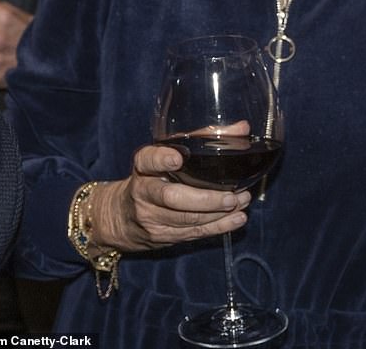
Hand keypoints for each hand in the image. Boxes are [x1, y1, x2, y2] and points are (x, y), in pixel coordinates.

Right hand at [90, 144, 251, 252]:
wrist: (124, 216)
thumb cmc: (156, 175)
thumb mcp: (170, 152)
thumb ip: (203, 137)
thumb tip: (242, 129)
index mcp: (144, 167)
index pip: (148, 161)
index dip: (161, 160)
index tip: (177, 159)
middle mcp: (144, 193)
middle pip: (172, 198)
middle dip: (205, 199)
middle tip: (231, 196)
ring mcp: (152, 218)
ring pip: (186, 220)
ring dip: (218, 214)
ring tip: (241, 202)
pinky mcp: (163, 237)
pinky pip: (193, 233)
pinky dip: (218, 227)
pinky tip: (237, 219)